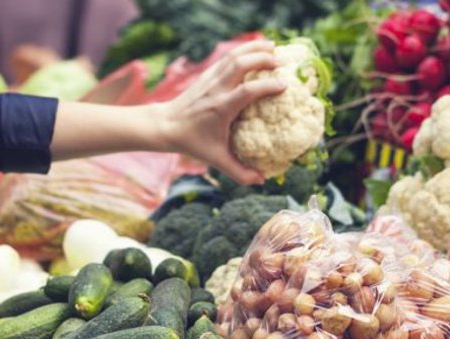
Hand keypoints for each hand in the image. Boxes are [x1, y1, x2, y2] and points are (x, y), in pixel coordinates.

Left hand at [158, 40, 285, 184]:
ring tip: (273, 46)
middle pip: (240, 64)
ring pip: (233, 55)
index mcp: (220, 108)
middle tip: (282, 61)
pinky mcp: (207, 74)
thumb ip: (239, 172)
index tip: (284, 85)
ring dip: (254, 48)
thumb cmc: (192, 143)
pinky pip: (227, 57)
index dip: (266, 86)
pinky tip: (256, 48)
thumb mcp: (216, 159)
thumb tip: (261, 180)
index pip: (246, 92)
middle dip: (262, 58)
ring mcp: (210, 79)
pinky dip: (243, 49)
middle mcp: (216, 89)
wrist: (165, 125)